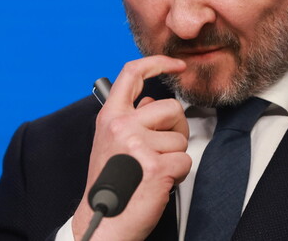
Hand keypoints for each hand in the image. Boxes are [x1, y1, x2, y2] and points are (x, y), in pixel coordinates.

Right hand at [72, 55, 191, 240]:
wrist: (102, 224)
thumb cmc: (111, 184)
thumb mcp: (111, 142)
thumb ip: (131, 118)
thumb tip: (153, 102)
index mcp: (110, 117)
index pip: (132, 74)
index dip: (158, 62)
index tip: (177, 64)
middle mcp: (121, 126)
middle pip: (171, 108)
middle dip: (176, 129)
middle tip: (160, 151)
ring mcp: (138, 145)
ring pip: (180, 138)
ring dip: (174, 156)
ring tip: (152, 170)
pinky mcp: (155, 166)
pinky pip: (185, 160)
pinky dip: (178, 174)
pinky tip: (158, 183)